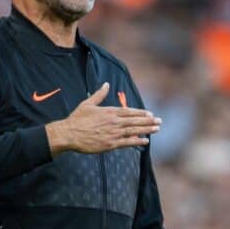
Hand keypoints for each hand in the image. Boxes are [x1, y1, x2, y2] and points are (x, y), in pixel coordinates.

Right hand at [45, 82, 161, 156]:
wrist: (69, 134)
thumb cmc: (77, 119)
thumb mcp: (88, 103)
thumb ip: (99, 94)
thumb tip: (106, 84)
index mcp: (109, 112)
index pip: (129, 111)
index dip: (140, 113)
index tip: (150, 114)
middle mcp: (114, 122)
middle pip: (135, 121)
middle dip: (148, 121)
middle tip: (160, 121)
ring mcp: (113, 133)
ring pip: (134, 131)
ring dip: (147, 130)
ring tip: (157, 129)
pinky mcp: (110, 144)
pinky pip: (127, 142)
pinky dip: (137, 141)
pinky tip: (146, 141)